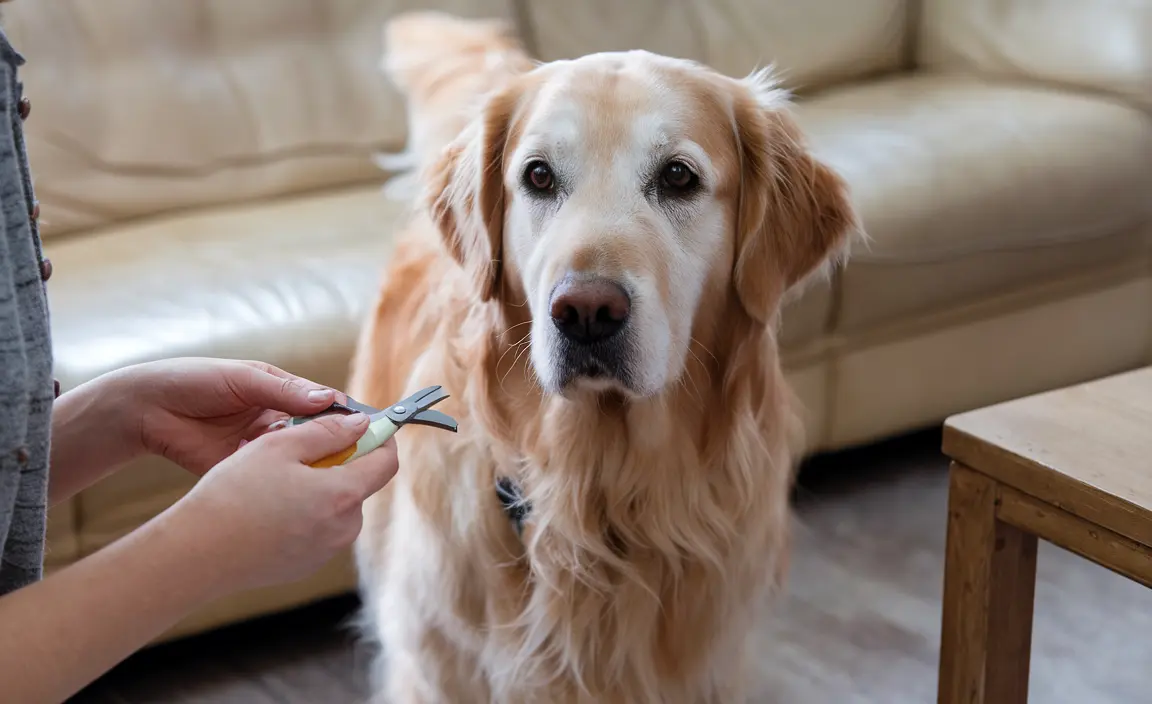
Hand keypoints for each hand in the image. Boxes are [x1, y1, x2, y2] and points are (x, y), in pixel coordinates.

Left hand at [116, 357, 344, 474]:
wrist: (146, 410)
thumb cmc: (193, 381)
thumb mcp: (242, 379)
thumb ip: (283, 391)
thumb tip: (327, 400)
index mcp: (282, 393)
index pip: (325, 405)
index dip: (347, 416)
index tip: (368, 428)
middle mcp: (278, 421)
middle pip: (318, 435)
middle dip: (337, 445)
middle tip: (357, 457)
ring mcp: (262, 448)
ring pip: (299, 459)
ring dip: (313, 466)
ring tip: (332, 474)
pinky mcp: (244, 470)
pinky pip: (272, 478)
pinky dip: (284, 482)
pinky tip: (298, 488)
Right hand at [165, 410, 398, 592]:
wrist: (196, 554)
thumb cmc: (234, 494)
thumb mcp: (279, 446)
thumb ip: (328, 432)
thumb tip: (361, 425)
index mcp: (342, 496)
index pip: (386, 463)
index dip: (379, 439)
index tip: (361, 427)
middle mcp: (344, 529)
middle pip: (359, 484)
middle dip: (339, 463)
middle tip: (298, 452)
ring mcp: (326, 551)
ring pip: (337, 507)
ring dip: (319, 488)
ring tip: (275, 481)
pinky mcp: (307, 565)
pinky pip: (318, 529)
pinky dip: (304, 514)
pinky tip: (268, 510)